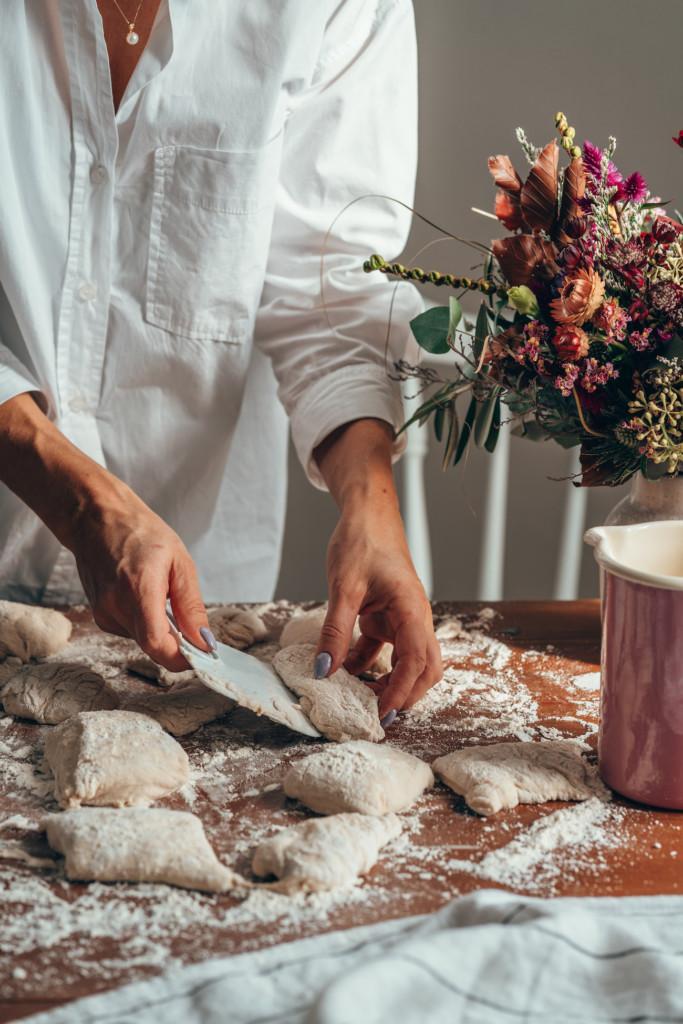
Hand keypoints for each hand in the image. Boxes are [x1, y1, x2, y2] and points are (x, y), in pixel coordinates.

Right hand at [0, 393, 209, 670]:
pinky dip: (147, 622)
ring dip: (163, 630)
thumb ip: (191, 607)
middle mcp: (115, 606)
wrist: (96, 519)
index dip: (182, 659)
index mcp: (138, 589)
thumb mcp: (179, 563)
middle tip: (194, 626)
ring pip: (143, 640)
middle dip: (178, 644)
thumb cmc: (140, 532)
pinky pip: (132, 631)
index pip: (158, 645)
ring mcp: (103, 613)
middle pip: (153, 646)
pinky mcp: (100, 615)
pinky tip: (147, 596)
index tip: (202, 656)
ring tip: (165, 595)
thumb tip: (205, 642)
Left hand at [317, 508, 441, 719]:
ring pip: (408, 661)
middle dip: (406, 694)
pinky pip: (384, 649)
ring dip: (389, 682)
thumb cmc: (362, 541)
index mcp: (412, 609)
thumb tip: (324, 671)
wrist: (366, 513)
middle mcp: (414, 617)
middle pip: (425, 668)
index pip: (418, 661)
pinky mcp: (387, 616)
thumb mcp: (343, 588)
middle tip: (378, 716)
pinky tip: (344, 671)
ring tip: (362, 699)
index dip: (401, 691)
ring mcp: (402, 618)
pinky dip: (368, 664)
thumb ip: (335, 631)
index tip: (381, 714)